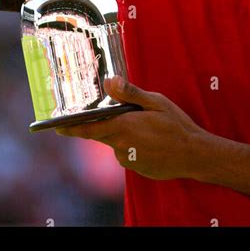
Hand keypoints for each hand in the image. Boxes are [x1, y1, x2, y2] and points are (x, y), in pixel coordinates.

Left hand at [56, 76, 205, 180]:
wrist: (194, 155)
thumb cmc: (176, 126)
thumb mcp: (155, 102)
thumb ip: (130, 93)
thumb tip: (109, 81)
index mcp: (122, 127)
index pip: (87, 129)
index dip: (69, 128)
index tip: (55, 126)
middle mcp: (120, 145)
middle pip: (102, 133)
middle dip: (104, 123)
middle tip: (118, 113)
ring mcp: (128, 160)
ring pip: (116, 143)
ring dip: (123, 133)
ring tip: (147, 126)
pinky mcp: (136, 168)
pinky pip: (127, 153)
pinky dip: (133, 145)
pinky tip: (151, 139)